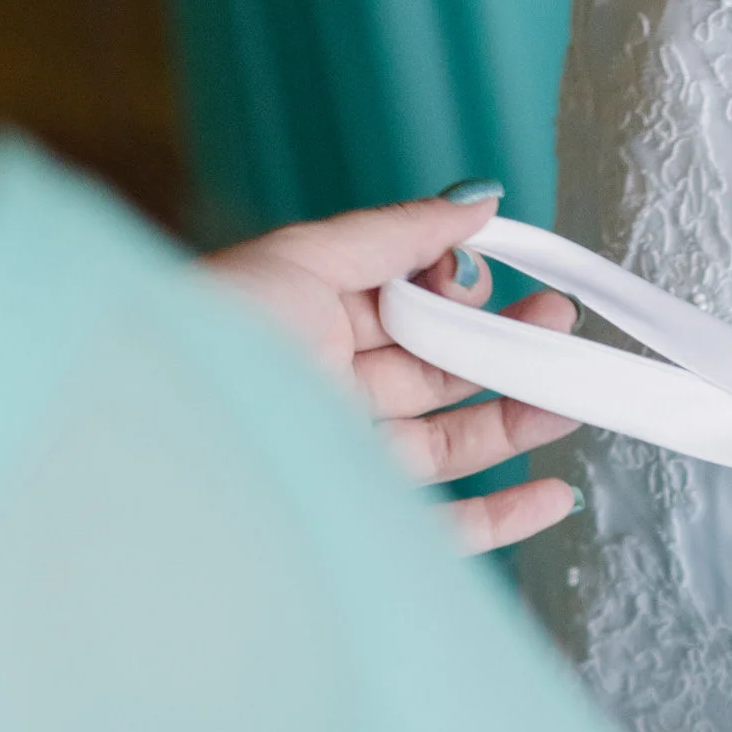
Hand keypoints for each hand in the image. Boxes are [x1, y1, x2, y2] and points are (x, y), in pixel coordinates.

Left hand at [206, 191, 584, 553]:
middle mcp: (324, 395)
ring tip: (573, 394)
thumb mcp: (301, 260)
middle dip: (503, 347)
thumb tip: (479, 201)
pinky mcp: (359, 527)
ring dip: (517, 420)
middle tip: (559, 325)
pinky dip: (502, 516)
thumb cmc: (212, 342)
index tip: (492, 275)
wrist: (159, 449)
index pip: (400, 304)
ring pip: (449, 444)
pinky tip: (551, 492)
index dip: (454, 290)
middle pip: (434, 372)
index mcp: (303, 325)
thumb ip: (395, 232)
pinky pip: (443, 530)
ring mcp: (344, 463)